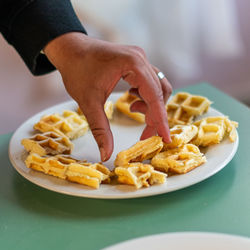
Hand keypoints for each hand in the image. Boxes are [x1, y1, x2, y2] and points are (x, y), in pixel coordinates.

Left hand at [44, 32, 171, 160]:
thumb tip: (106, 154)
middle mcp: (141, 58)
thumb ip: (100, 130)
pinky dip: (145, 96)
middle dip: (154, 116)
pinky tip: (131, 100)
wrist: (69, 49)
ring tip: (133, 110)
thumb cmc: (76, 71)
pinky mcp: (136, 62)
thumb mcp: (88, 103)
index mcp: (132, 64)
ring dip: (150, 105)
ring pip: (157, 87)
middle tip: (145, 135)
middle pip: (159, 92)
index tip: (166, 138)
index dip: (160, 119)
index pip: (154, 96)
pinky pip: (149, 82)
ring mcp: (140, 58)